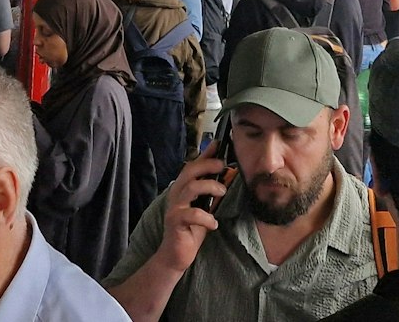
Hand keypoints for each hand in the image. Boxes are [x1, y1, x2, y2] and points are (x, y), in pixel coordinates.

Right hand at [156, 155, 228, 271]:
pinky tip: (214, 223)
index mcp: (182, 189)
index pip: (192, 166)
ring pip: (191, 188)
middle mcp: (176, 194)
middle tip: (223, 166)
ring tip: (222, 193)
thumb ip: (208, 190)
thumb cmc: (191, 230)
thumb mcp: (203, 206)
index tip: (218, 143)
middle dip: (207, 165)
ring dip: (210, 187)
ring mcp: (174, 207)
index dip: (205, 154)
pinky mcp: (175, 222)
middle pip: (189, 171)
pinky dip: (206, 217)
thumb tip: (222, 172)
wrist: (176, 255)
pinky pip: (192, 214)